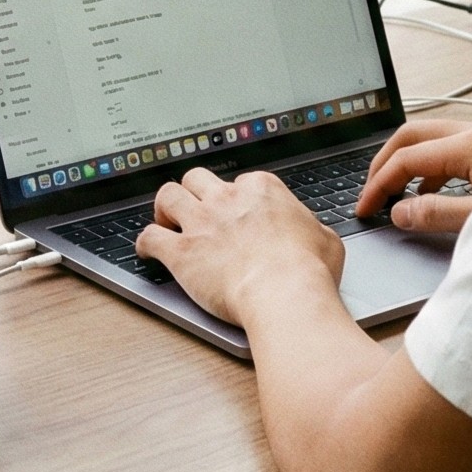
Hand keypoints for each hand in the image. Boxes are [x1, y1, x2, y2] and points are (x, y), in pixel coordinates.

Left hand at [138, 168, 344, 327]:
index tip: (236, 212)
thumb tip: (313, 234)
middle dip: (194, 192)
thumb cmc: (308, 270)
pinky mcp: (181, 252)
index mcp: (261, 190)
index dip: (236, 199)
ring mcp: (200, 222)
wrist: (283, 292)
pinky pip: (150, 237)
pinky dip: (145, 243)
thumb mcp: (326, 240)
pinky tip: (146, 250)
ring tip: (165, 220)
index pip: (240, 182)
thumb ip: (311, 229)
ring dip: (164, 207)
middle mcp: (226, 198)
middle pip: (198, 178)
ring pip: (168, 195)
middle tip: (195, 210)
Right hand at [353, 118, 471, 234]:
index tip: (366, 207)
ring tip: (394, 192)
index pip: (407, 158)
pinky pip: (451, 147)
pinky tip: (429, 190)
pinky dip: (430, 166)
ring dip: (406, 162)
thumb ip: (439, 214)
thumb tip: (400, 213)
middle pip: (412, 135)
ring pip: (431, 138)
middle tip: (371, 192)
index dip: (379, 184)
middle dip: (384, 163)